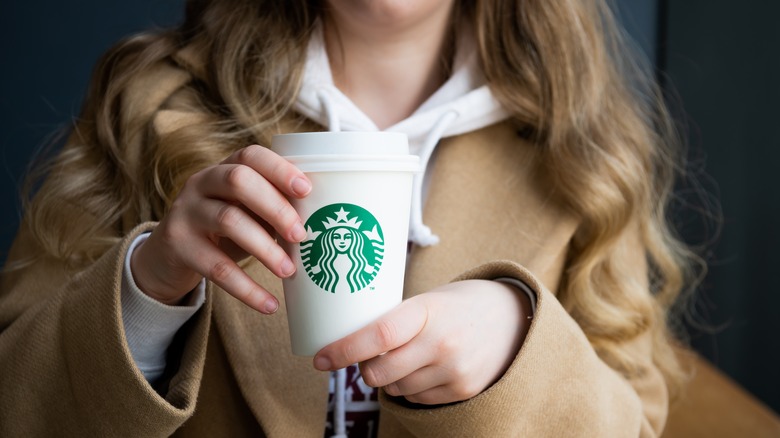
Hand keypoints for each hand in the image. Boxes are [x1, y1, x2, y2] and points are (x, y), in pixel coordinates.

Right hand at [131, 145, 310, 312]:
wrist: (169, 255)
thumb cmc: (224, 228)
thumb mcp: (245, 210)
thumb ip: (273, 208)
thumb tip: (322, 223)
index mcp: (224, 168)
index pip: (251, 156)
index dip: (279, 169)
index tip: (306, 189)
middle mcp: (201, 183)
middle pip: (239, 181)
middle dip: (275, 207)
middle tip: (301, 235)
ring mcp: (186, 212)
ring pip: (228, 220)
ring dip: (265, 248)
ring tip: (289, 271)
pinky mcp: (178, 245)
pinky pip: (216, 267)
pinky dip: (246, 288)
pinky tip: (269, 304)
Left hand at [313, 280, 531, 404]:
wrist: (513, 317)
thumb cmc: (458, 304)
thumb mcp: (428, 300)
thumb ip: (395, 320)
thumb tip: (348, 346)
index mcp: (428, 310)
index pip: (379, 334)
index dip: (344, 349)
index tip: (319, 359)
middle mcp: (442, 342)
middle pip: (379, 372)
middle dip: (365, 369)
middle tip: (371, 356)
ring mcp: (454, 369)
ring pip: (395, 389)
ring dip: (390, 378)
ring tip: (411, 356)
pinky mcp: (463, 390)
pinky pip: (417, 399)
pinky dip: (413, 388)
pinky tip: (428, 368)